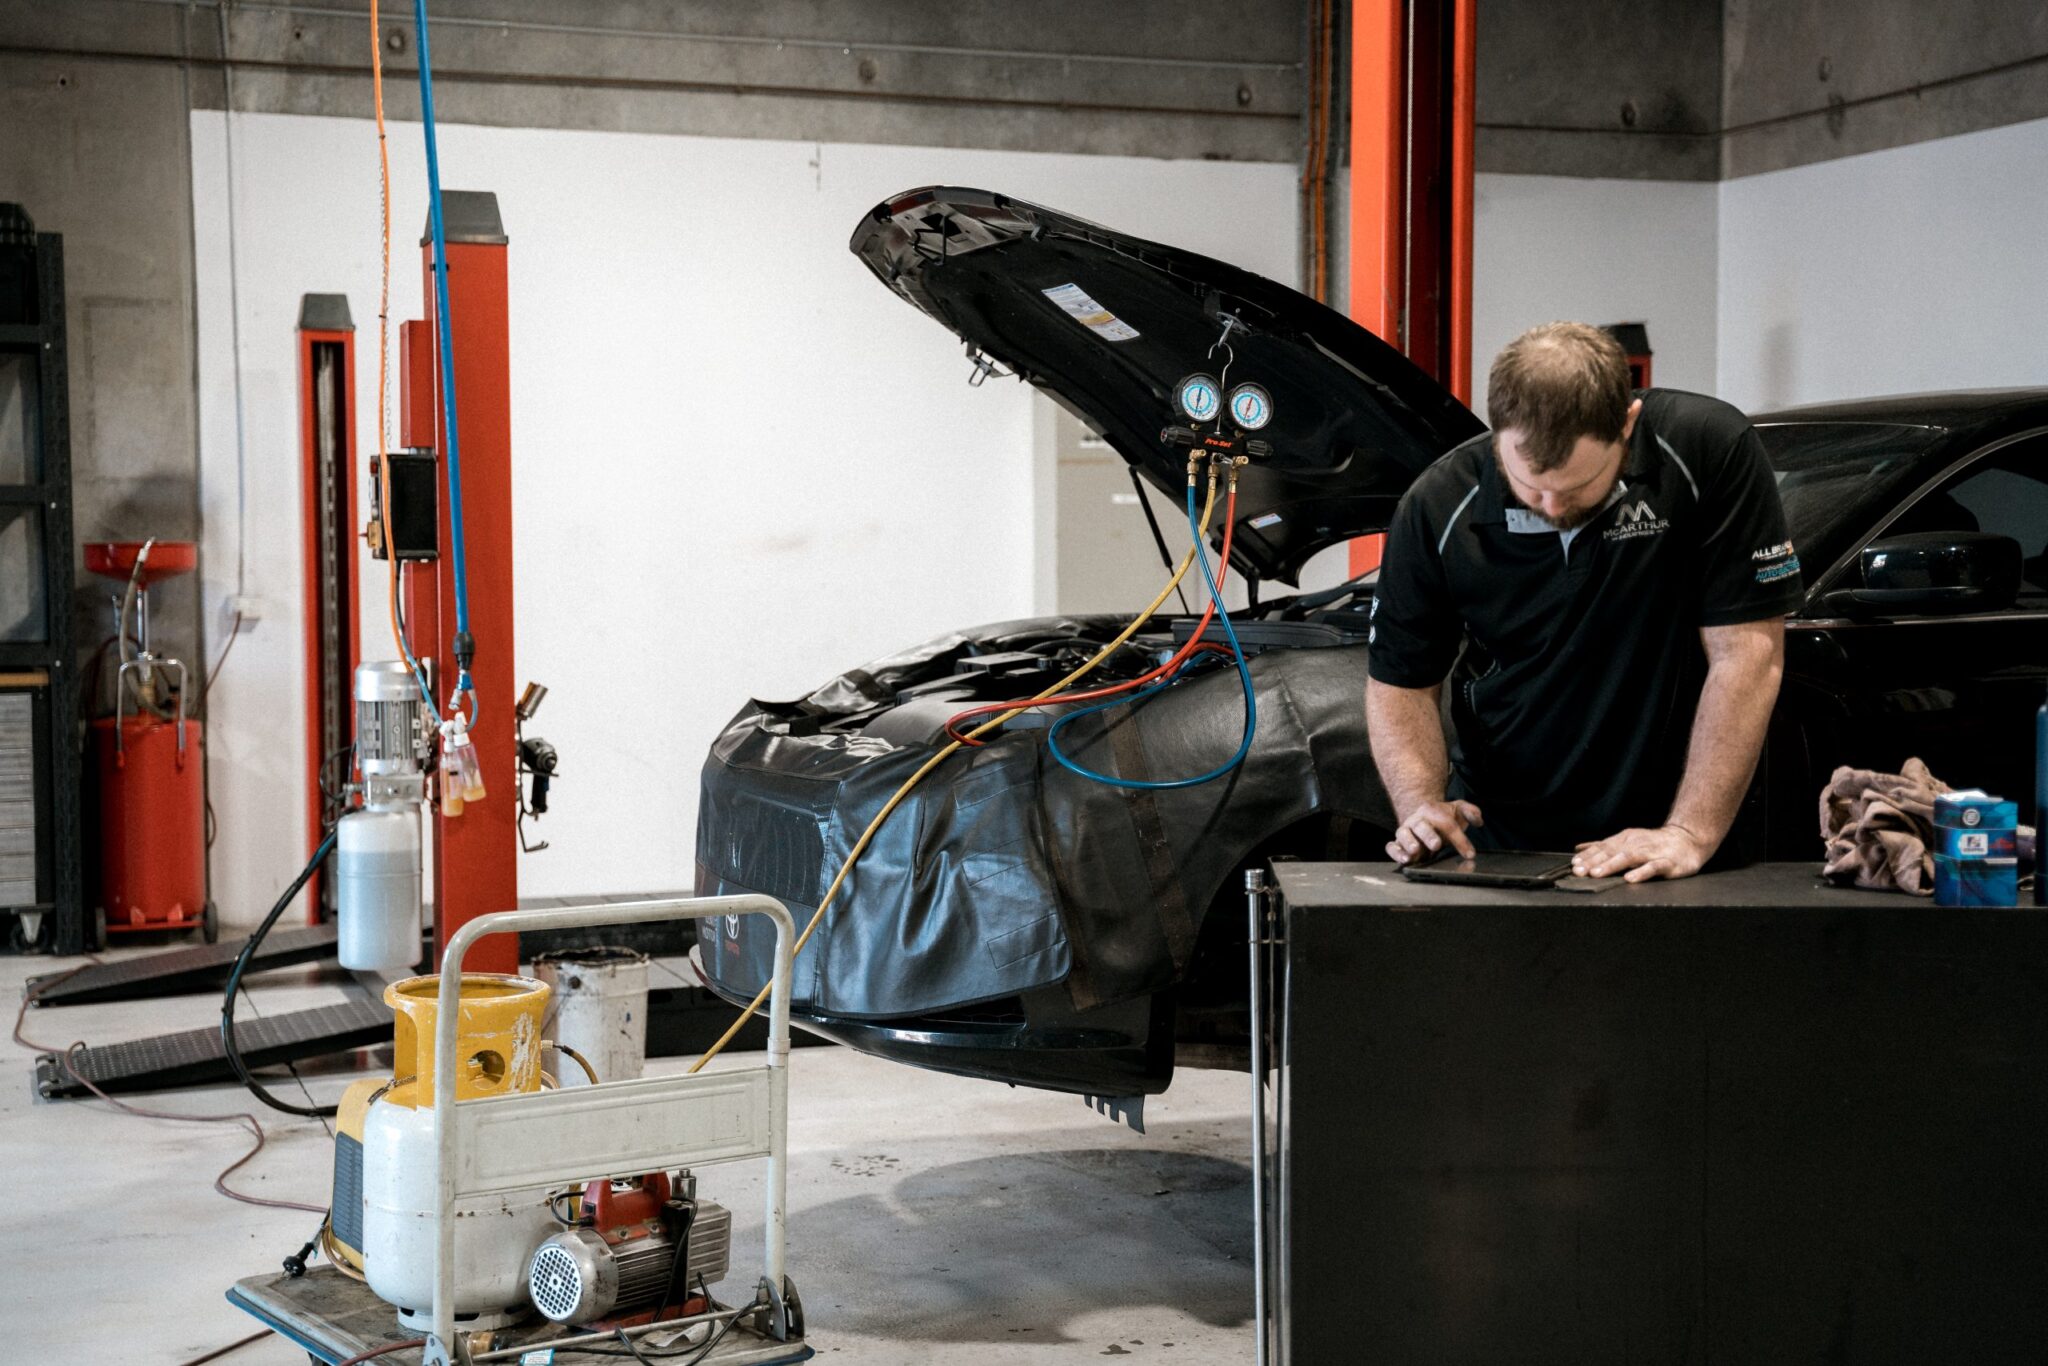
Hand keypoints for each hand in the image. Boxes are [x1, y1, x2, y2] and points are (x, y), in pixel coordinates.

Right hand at [1386, 800, 1483, 863]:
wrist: (1422, 816)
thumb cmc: (1442, 816)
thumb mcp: (1458, 809)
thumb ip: (1471, 812)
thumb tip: (1478, 820)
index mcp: (1431, 811)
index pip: (1447, 824)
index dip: (1459, 839)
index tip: (1470, 853)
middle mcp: (1416, 820)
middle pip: (1421, 826)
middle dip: (1429, 835)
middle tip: (1437, 845)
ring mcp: (1405, 831)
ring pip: (1403, 834)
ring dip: (1408, 843)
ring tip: (1415, 852)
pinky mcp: (1398, 843)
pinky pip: (1391, 846)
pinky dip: (1395, 852)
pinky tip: (1404, 859)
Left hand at [1572, 824, 1710, 882]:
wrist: (1688, 839)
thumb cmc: (1654, 844)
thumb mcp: (1627, 841)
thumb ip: (1603, 846)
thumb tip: (1579, 849)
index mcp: (1624, 840)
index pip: (1602, 848)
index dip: (1587, 857)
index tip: (1574, 865)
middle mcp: (1636, 844)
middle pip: (1612, 852)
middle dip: (1594, 862)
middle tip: (1579, 871)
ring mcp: (1651, 853)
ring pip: (1629, 858)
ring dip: (1612, 865)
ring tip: (1598, 873)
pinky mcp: (1667, 862)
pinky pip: (1653, 867)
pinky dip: (1641, 872)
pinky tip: (1630, 878)